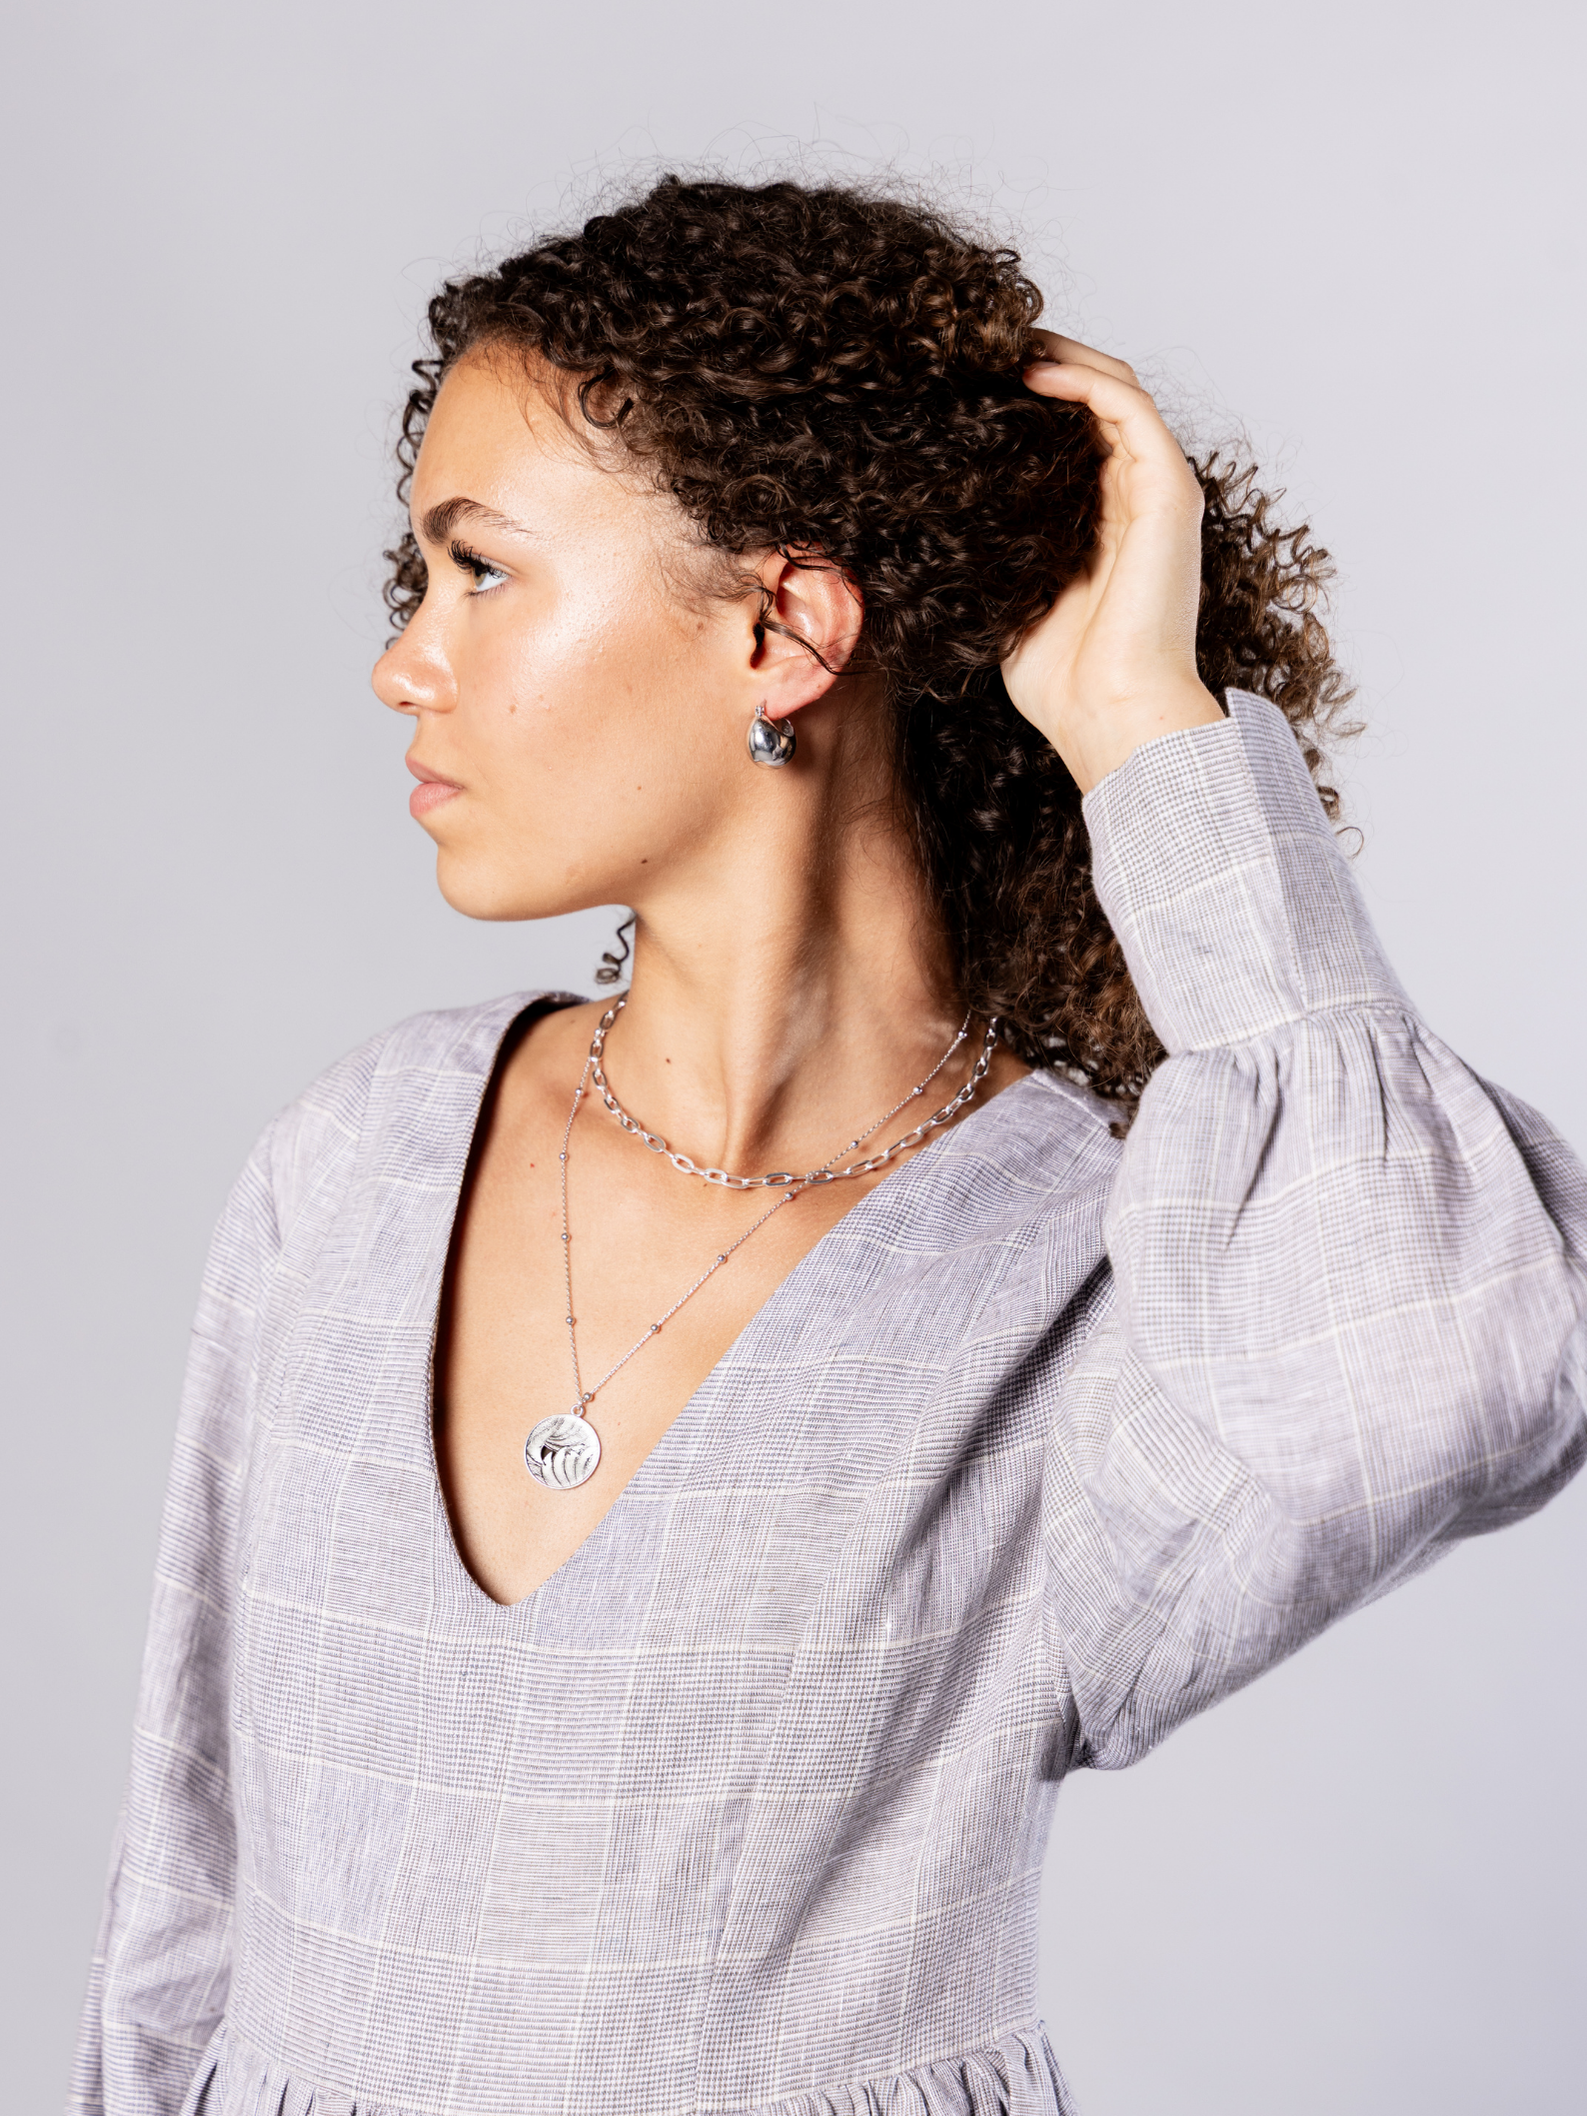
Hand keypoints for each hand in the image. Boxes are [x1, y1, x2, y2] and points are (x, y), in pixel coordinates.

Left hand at [1000, 332, 1223, 794]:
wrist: (1110, 715)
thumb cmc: (1062, 682)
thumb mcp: (1007, 600)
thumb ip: (992, 553)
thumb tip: (928, 524)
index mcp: (1105, 523)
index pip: (1074, 435)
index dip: (1028, 401)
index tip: (969, 384)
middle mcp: (1138, 499)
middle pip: (1096, 400)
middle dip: (1043, 363)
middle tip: (981, 348)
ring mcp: (1159, 491)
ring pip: (1115, 389)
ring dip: (1060, 356)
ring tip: (1001, 344)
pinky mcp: (1170, 491)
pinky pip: (1128, 408)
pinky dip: (1082, 378)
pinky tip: (1032, 370)